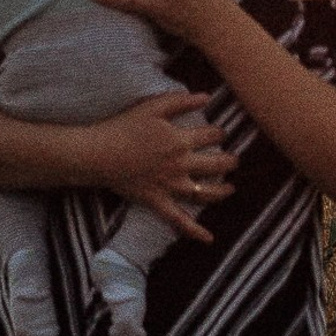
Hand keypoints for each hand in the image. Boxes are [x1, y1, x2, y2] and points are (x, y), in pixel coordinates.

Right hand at [84, 91, 237, 242]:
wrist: (100, 154)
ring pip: (204, 193)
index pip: (210, 136)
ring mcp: (171, 186)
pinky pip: (179, 220)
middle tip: (235, 161)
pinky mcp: (158, 201)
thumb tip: (206, 96)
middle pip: (215, 165)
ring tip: (231, 189)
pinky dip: (194, 231)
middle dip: (229, 162)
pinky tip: (208, 239)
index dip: (219, 133)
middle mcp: (181, 165)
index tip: (220, 132)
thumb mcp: (153, 107)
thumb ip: (180, 101)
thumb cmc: (124, 127)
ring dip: (221, 192)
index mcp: (181, 141)